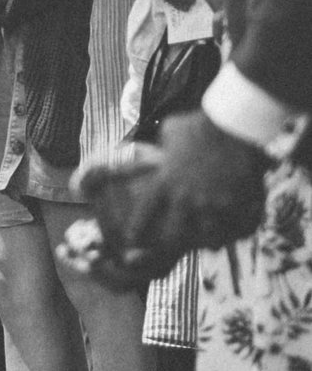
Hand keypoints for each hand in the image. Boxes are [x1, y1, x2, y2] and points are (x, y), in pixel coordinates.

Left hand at [71, 113, 268, 289]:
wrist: (235, 126)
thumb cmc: (198, 125)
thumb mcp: (171, 131)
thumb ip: (161, 145)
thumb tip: (151, 144)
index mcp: (165, 183)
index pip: (144, 215)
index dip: (137, 231)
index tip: (132, 241)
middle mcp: (186, 199)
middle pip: (174, 236)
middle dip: (172, 243)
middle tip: (174, 245)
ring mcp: (213, 204)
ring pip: (207, 238)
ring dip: (208, 240)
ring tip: (210, 242)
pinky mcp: (238, 204)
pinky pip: (236, 230)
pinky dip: (235, 234)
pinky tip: (235, 234)